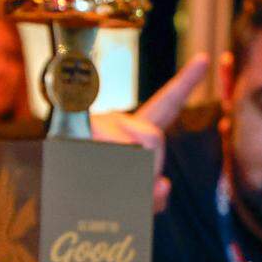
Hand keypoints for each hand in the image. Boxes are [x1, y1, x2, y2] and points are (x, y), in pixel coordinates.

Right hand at [91, 54, 209, 212]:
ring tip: (105, 179)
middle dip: (152, 165)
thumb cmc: (99, 198)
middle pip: (154, 136)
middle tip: (136, 185)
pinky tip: (90, 168)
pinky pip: (106, 148)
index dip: (186, 81)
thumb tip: (164, 185)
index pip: (166, 106)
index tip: (205, 58)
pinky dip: (106, 168)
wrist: (57, 197)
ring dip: (129, 174)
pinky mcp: (76, 127)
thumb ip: (157, 199)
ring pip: (132, 146)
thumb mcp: (137, 203)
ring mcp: (97, 123)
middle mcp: (118, 121)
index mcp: (136, 132)